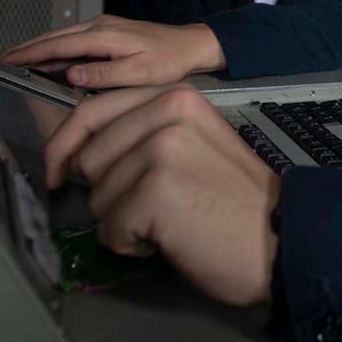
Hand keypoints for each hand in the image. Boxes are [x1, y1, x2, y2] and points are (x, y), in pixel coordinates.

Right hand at [0, 16, 226, 89]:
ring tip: (16, 59)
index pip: (57, 45)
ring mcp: (103, 27)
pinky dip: (56, 48)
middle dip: (26, 48)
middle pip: (54, 37)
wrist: (190, 45)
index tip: (7, 60)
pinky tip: (48, 59)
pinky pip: (74, 40)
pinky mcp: (108, 32)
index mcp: (103, 36)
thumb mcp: (139, 73)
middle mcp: (99, 26)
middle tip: (1, 60)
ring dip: (39, 47)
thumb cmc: (169, 60)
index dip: (30, 53)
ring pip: (62, 37)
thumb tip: (71, 74)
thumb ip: (104, 74)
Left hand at [44, 83, 279, 304]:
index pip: (90, 110)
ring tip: (170, 220)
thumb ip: (143, 133)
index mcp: (176, 97)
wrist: (283, 237)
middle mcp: (167, 113)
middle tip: (153, 207)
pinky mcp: (155, 192)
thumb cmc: (236, 199)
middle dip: (107, 192)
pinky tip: (172, 238)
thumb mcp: (193, 143)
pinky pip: (110, 229)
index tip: (58, 173)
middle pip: (86, 158)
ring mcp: (161, 150)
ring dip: (122, 220)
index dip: (64, 146)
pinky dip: (133, 245)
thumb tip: (75, 153)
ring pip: (96, 196)